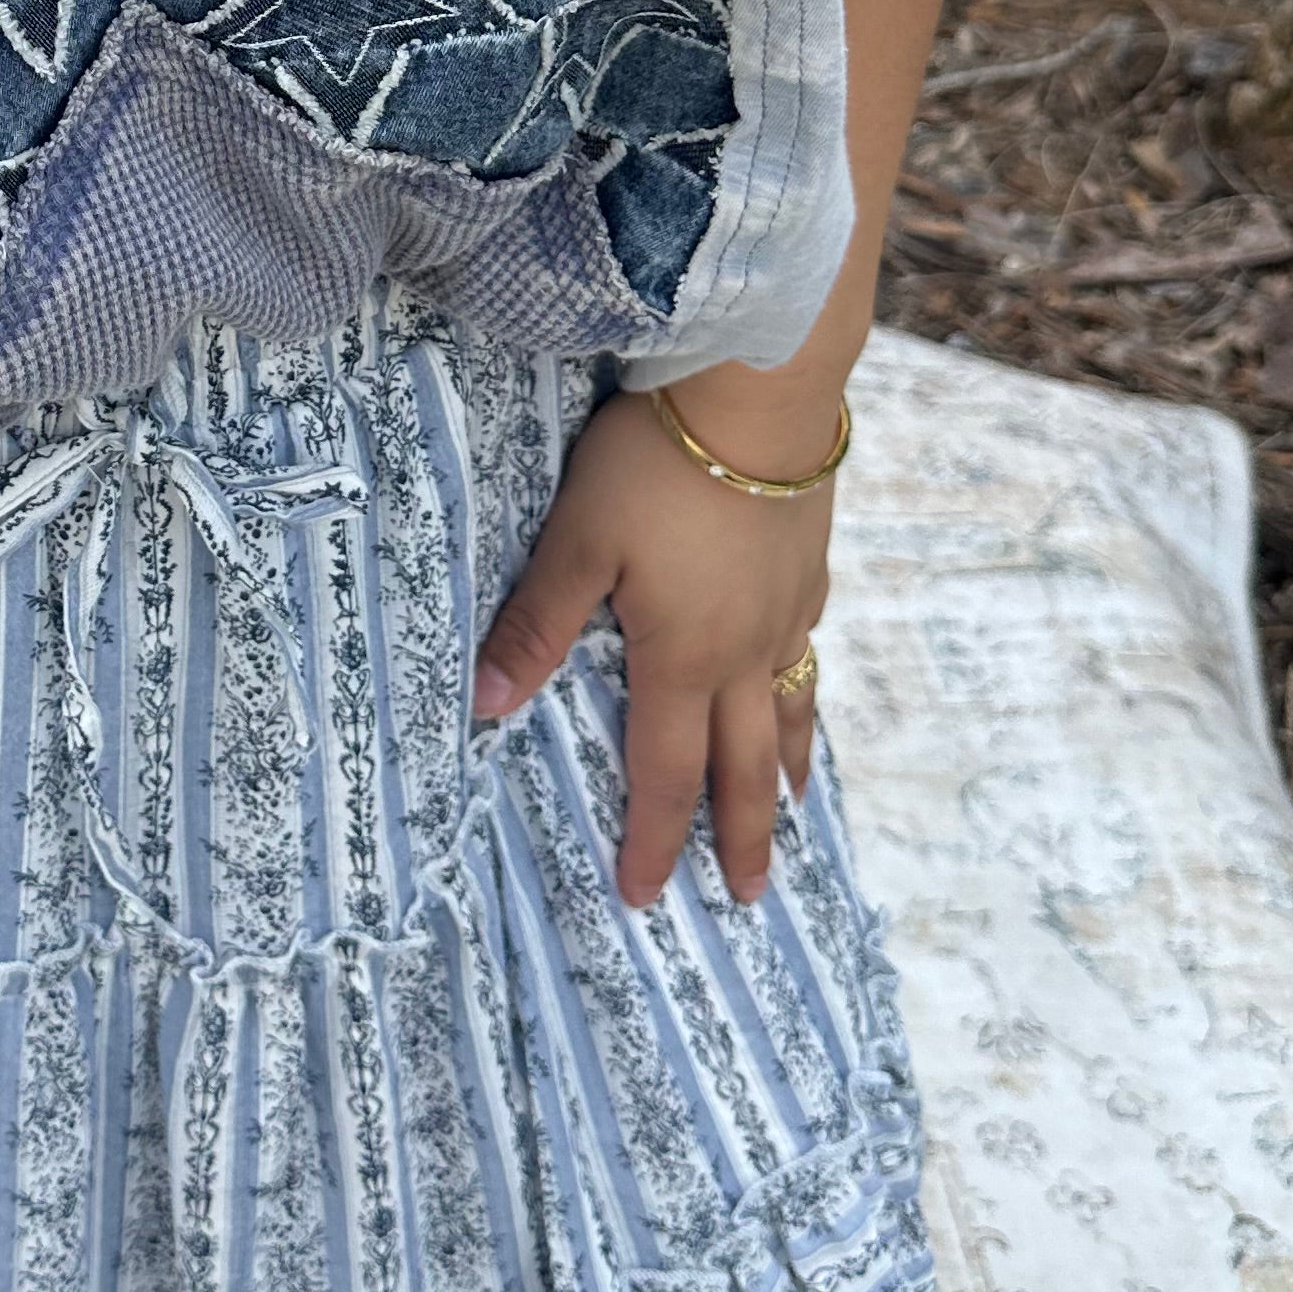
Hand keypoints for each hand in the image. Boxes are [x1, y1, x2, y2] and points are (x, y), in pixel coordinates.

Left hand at [472, 376, 831, 910]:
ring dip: (787, 774)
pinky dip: (805, 692)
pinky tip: (798, 680)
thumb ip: (536, 624)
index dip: (656, 840)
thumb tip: (482, 706)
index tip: (646, 895)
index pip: (667, 774)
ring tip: (792, 812)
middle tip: (750, 898)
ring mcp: (788, 610)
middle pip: (746, 767)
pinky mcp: (810, 566)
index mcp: (683, 658)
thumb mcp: (578, 540)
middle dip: (741, 837)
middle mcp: (745, 652)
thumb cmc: (656, 464)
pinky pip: (808, 652)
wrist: (761, 393)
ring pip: (791, 712)